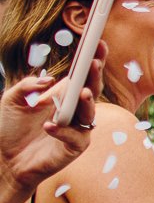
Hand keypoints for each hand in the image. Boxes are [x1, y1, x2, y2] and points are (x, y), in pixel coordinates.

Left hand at [0, 68, 99, 190]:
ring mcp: (77, 128)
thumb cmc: (10, 129)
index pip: (81, 75)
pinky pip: (75, 136)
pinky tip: (48, 126)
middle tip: (94, 62)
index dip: (91, 60)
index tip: (96, 42)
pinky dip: (62, 130)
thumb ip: (26, 86)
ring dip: (87, 103)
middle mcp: (74, 110)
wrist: (5, 160)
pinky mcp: (74, 147)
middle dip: (95, 75)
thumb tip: (48, 80)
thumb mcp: (11, 101)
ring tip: (82, 93)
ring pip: (89, 113)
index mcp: (62, 96)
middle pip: (92, 89)